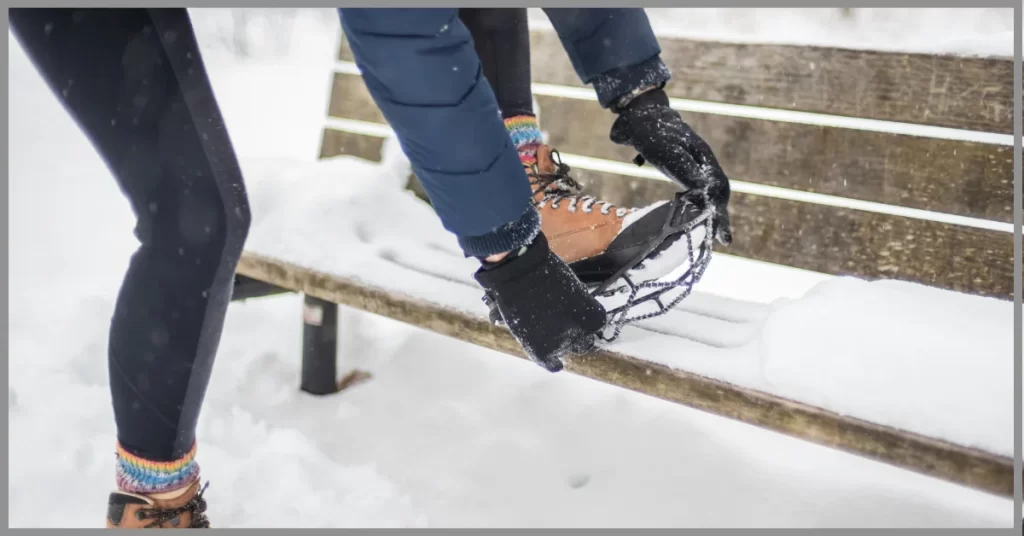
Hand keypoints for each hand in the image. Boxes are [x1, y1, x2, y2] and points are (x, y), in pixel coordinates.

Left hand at [609, 89, 732, 245]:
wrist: (643, 117)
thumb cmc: (653, 135)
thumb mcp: (668, 153)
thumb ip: (686, 169)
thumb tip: (706, 189)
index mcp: (703, 159)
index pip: (717, 191)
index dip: (720, 213)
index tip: (723, 236)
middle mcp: (704, 163)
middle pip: (718, 192)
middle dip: (720, 216)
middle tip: (722, 239)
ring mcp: (697, 165)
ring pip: (711, 192)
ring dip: (712, 211)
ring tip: (714, 232)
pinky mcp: (686, 169)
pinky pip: (700, 190)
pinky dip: (701, 204)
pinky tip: (696, 215)